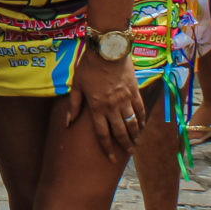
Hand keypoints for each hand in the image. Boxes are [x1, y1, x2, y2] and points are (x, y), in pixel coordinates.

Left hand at [62, 47, 144, 162]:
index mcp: (97, 107)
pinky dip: (142, 119)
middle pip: (120, 132)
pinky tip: (142, 126)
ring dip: (135, 135)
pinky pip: (140, 109)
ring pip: (132, 123)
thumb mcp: (76, 85)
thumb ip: (74, 105)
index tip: (110, 159)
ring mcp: (125, 100)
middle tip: (130, 153)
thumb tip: (68, 123)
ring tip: (137, 143)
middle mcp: (112, 107)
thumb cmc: (89, 66)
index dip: (106, 148)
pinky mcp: (134, 91)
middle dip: (125, 145)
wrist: (108, 49)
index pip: (102, 134)